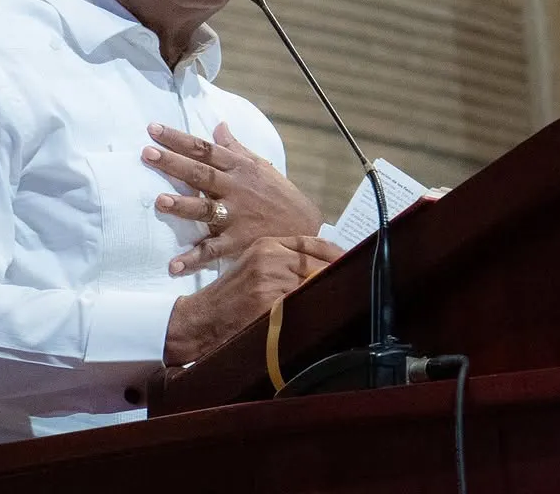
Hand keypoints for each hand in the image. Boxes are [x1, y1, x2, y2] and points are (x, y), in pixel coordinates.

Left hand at [141, 121, 323, 272]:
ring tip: (160, 201)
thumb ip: (235, 147)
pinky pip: (213, 251)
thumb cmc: (279, 194)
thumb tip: (218, 125)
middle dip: (173, 163)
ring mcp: (237, 216)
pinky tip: (173, 265)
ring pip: (205, 209)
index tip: (154, 129)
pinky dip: (194, 259)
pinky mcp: (239, 242)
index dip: (179, 138)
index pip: (204, 149)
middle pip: (200, 174)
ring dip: (183, 206)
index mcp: (239, 167)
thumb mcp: (260, 166)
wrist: (306, 227)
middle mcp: (236, 188)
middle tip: (147, 153)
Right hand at [163, 235, 342, 364]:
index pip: (312, 241)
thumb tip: (322, 269)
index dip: (336, 252)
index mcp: (268, 243)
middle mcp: (270, 255)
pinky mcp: (267, 301)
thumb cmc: (230, 296)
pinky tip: (326, 316)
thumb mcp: (255, 267)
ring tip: (345, 301)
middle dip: (337, 273)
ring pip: (313, 282)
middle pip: (317, 261)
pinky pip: (301, 303)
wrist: (201, 318)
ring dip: (329, 293)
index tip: (354, 259)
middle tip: (358, 282)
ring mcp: (269, 277)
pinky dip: (315, 309)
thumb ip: (284, 263)